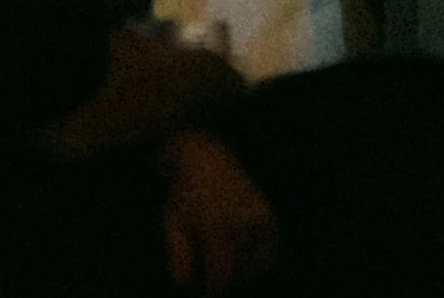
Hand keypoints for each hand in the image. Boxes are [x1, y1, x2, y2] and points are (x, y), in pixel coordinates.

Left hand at [163, 129, 279, 291]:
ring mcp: (257, 215)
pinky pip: (268, 250)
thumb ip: (178, 252)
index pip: (221, 271)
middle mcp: (240, 219)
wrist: (207, 159)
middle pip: (237, 268)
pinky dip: (260, 259)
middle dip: (225, 277)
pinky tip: (245, 258)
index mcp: (216, 223)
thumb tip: (181, 282)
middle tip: (212, 275)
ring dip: (242, 269)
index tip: (206, 289)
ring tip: (227, 262)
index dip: (213, 286)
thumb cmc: (186, 194)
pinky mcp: (267, 215)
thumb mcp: (174, 221)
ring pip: (256, 262)